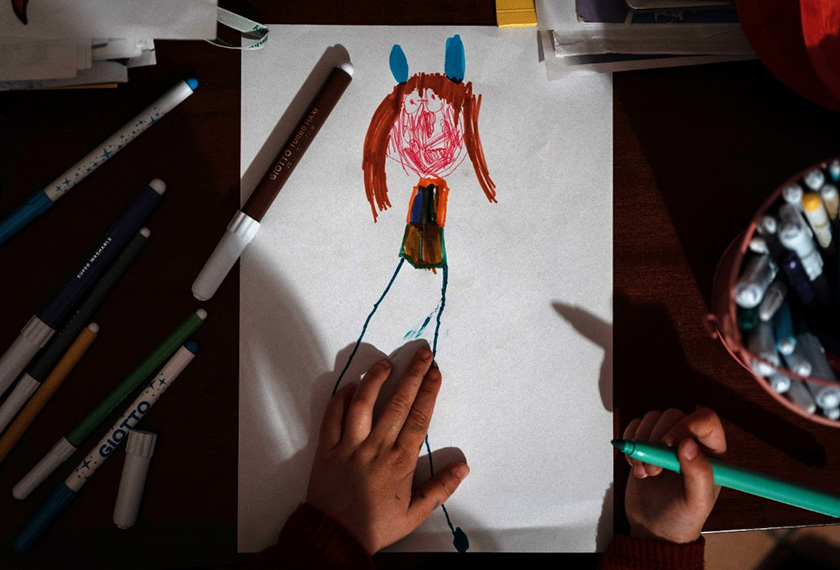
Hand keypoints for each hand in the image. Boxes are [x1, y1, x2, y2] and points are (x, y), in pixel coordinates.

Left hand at [306, 346, 468, 553]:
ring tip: (385, 363)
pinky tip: (352, 386)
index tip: (435, 372)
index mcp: (400, 462)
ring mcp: (349, 445)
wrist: (334, 537)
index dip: (428, 392)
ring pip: (363, 403)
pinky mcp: (327, 448)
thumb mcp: (414, 514)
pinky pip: (333, 417)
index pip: (419, 418)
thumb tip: (463, 467)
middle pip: (397, 403)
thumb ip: (440, 489)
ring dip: (375, 379)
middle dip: (411, 374)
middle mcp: (376, 447)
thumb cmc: (376, 526)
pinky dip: (341, 398)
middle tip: (422, 353)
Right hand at [622, 407, 726, 543]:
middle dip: (657, 440)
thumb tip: (689, 445)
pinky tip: (636, 465)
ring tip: (646, 471)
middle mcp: (690, 441)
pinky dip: (630, 443)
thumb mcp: (696, 502)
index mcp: (712, 452)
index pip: (704, 420)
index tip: (668, 444)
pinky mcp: (645, 442)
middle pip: (673, 415)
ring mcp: (666, 441)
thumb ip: (699, 474)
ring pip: (653, 418)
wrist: (654, 528)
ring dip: (642, 443)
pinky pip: (635, 426)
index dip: (685, 426)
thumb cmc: (682, 518)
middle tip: (655, 468)